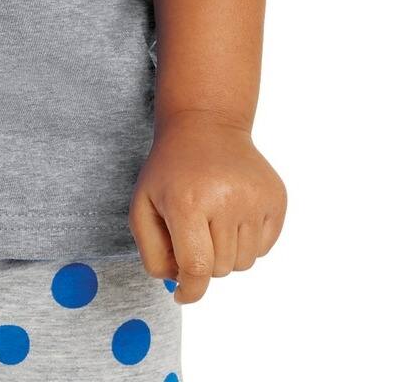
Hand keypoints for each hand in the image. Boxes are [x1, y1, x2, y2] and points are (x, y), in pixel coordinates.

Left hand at [129, 108, 287, 304]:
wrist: (206, 125)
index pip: (197, 269)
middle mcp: (225, 199)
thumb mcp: (142, 205)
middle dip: (204, 260)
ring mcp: (255, 197)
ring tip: (214, 218)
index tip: (183, 293)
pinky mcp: (276, 198)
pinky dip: (247, 241)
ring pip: (244, 263)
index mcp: (188, 202)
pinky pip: (263, 247)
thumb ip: (152, 253)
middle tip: (195, 229)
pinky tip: (233, 212)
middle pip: (220, 269)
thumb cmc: (170, 170)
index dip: (190, 290)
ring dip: (226, 252)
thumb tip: (180, 284)